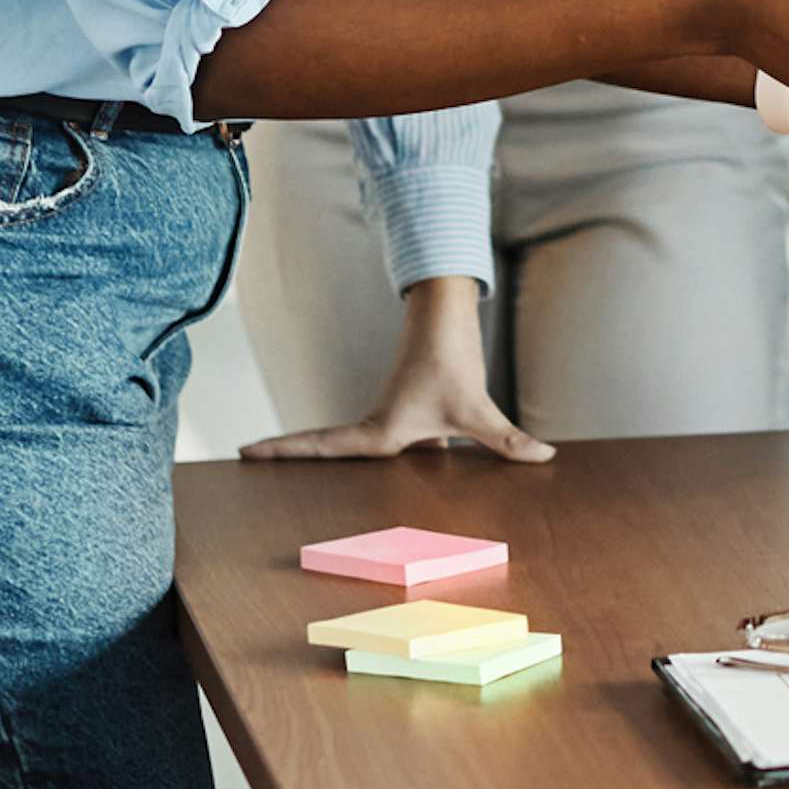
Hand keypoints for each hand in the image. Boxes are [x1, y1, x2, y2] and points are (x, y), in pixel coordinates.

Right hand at [240, 277, 553, 464]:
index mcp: (380, 431)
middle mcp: (376, 427)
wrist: (447, 315)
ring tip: (268, 462)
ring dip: (312, 454)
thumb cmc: (452, 360)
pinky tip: (362, 473)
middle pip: (323, 449)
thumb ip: (506, 440)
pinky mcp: (405, 413)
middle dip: (286, 456)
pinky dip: (358, 455)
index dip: (284, 452)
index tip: (244, 452)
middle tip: (244, 460)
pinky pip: (375, 443)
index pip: (323, 448)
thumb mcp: (478, 408)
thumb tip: (544, 457)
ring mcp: (388, 420)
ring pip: (346, 446)